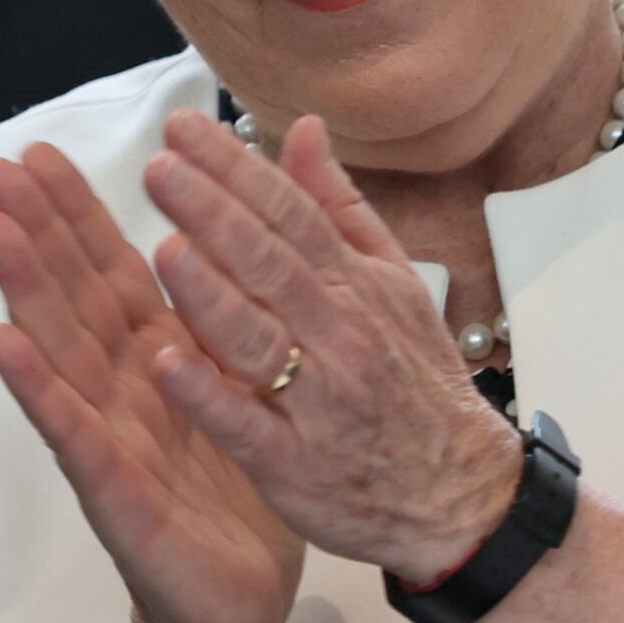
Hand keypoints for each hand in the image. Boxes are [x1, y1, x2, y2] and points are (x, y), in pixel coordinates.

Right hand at [0, 145, 305, 622]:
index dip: (74, 214)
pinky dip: (37, 389)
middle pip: (72, 297)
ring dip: (22, 290)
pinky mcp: (115, 494)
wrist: (242, 602)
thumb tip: (217, 233)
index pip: (110, 273)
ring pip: (60, 351)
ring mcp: (110, 439)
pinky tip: (0, 347)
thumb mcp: (243, 386)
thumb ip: (224, 311)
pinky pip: (74, 435)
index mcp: (156, 360)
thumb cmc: (236, 493)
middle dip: (34, 232)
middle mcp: (120, 390)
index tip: (37, 153)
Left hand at [138, 114, 526, 582]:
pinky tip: (168, 364)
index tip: (184, 128)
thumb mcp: (393, 284)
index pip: (289, 214)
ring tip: (164, 249)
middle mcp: (337, 333)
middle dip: (214, 213)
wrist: (462, 494)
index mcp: (353, 284)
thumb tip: (304, 129)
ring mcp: (316, 400)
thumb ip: (339, 207)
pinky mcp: (294, 464)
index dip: (236, 169)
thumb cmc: (414, 380)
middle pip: (270, 265)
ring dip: (210, 295)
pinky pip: (249, 425)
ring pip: (258, 339)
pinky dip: (210, 396)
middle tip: (162, 168)